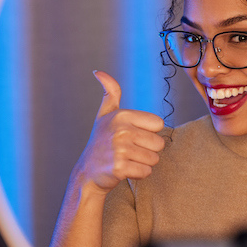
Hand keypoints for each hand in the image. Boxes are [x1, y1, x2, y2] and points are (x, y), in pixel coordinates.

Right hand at [70, 71, 165, 193]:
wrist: (87, 173)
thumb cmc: (100, 142)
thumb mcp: (104, 115)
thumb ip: (110, 93)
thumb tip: (98, 72)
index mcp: (121, 115)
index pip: (158, 124)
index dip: (148, 132)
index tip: (132, 136)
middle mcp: (121, 130)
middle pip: (159, 143)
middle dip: (147, 150)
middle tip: (129, 151)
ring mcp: (120, 150)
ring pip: (154, 159)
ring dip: (143, 162)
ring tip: (127, 159)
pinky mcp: (120, 168)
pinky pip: (146, 172)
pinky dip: (139, 174)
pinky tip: (125, 170)